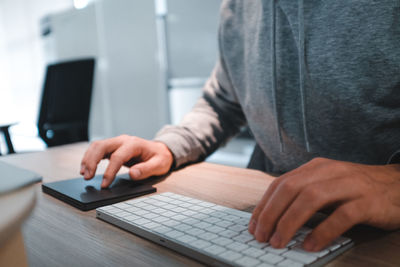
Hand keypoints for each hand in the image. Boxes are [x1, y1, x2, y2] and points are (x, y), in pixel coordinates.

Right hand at [80, 135, 172, 187]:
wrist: (160, 150)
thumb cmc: (160, 158)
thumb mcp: (159, 165)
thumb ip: (146, 170)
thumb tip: (132, 174)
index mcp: (134, 144)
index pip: (117, 157)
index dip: (109, 171)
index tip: (104, 184)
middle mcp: (123, 140)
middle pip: (102, 146)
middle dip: (91, 161)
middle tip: (87, 177)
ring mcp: (117, 142)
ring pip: (97, 146)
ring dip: (88, 159)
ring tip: (84, 174)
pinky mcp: (113, 147)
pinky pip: (98, 149)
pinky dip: (90, 158)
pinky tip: (86, 169)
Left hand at [248, 157, 399, 250]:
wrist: (398, 185)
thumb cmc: (356, 189)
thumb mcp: (326, 186)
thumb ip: (303, 196)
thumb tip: (275, 219)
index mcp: (316, 168)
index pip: (281, 183)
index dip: (264, 205)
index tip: (254, 225)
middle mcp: (330, 172)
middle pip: (291, 189)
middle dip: (271, 214)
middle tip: (261, 236)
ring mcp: (349, 185)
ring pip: (311, 199)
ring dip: (290, 222)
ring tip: (278, 242)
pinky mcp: (368, 202)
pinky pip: (341, 216)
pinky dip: (323, 231)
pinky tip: (310, 245)